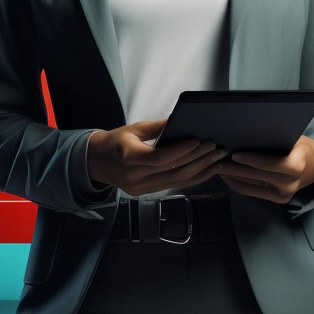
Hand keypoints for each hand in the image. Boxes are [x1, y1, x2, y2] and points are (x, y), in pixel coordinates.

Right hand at [87, 119, 226, 196]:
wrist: (95, 162)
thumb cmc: (115, 141)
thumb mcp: (133, 129)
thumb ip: (158, 127)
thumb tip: (183, 120)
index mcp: (128, 156)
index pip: (159, 158)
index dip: (181, 151)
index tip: (198, 141)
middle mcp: (134, 176)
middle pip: (172, 170)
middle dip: (198, 159)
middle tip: (216, 148)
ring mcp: (140, 188)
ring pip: (177, 181)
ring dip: (200, 170)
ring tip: (218, 159)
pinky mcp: (146, 193)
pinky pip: (173, 186)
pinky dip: (192, 178)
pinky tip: (207, 170)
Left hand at [218, 135, 313, 203]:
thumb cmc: (303, 147)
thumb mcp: (294, 138)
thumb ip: (274, 139)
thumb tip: (248, 132)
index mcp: (295, 165)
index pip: (268, 164)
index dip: (249, 160)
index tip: (234, 154)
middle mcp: (289, 183)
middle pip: (255, 176)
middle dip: (234, 168)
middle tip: (217, 159)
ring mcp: (282, 195)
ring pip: (250, 186)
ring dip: (232, 176)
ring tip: (218, 165)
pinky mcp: (277, 200)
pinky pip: (252, 191)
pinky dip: (237, 183)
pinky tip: (227, 174)